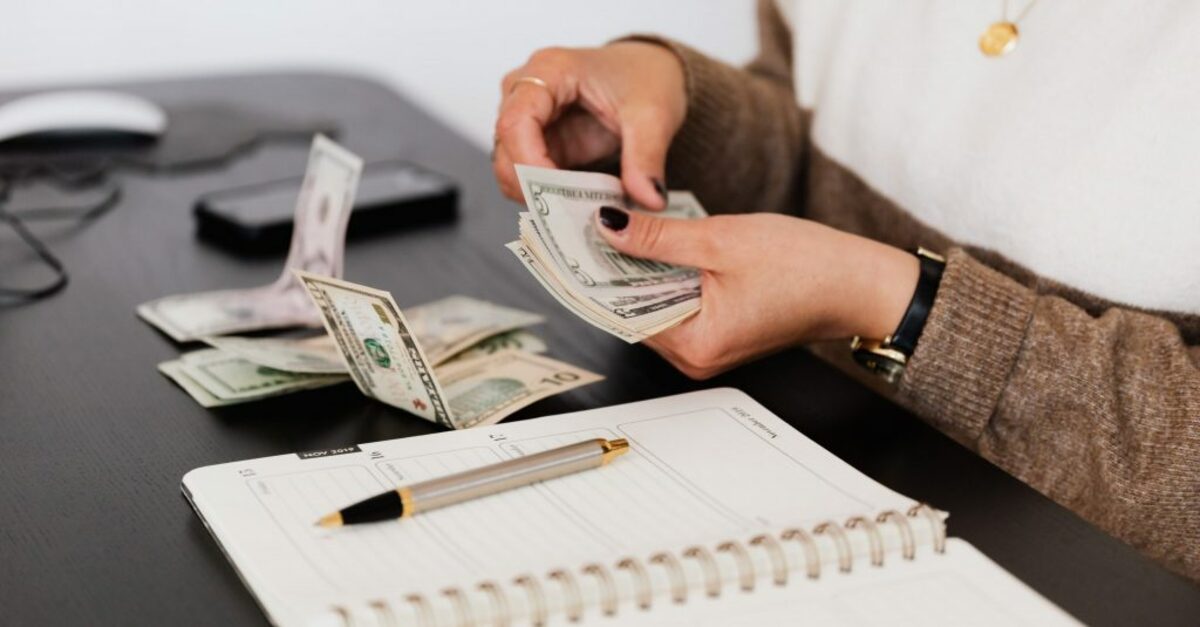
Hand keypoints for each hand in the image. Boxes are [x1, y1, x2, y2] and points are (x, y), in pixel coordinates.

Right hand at [493, 42, 686, 209]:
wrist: (654, 71)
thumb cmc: (646, 77)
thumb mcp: (654, 115)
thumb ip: (647, 157)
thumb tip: (649, 199)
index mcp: (550, 70)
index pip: (516, 121)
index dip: (529, 163)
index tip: (557, 195)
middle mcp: (527, 91)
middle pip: (505, 148)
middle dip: (532, 187)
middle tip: (570, 215)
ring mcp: (529, 119)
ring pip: (509, 168)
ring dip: (538, 196)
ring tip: (578, 212)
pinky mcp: (539, 143)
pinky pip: (528, 177)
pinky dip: (547, 197)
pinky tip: (576, 206)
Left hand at [594, 207, 920, 378]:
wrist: (860, 283)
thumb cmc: (807, 266)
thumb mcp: (721, 240)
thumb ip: (657, 237)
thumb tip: (608, 227)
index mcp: (695, 344)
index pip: (619, 311)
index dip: (592, 274)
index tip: (566, 242)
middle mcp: (696, 357)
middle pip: (632, 311)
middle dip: (611, 268)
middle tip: (585, 224)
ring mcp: (707, 348)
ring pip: (652, 306)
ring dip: (637, 270)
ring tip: (616, 227)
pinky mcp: (719, 332)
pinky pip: (676, 304)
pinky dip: (663, 276)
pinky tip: (654, 245)